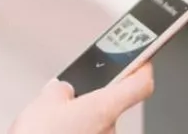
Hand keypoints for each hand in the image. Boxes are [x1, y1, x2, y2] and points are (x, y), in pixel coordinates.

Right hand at [9, 64, 154, 133]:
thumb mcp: (45, 101)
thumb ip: (61, 89)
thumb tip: (63, 90)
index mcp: (103, 108)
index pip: (140, 84)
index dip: (143, 69)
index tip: (142, 60)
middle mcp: (110, 130)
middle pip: (112, 106)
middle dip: (92, 100)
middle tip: (70, 99)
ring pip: (98, 126)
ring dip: (83, 123)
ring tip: (56, 124)